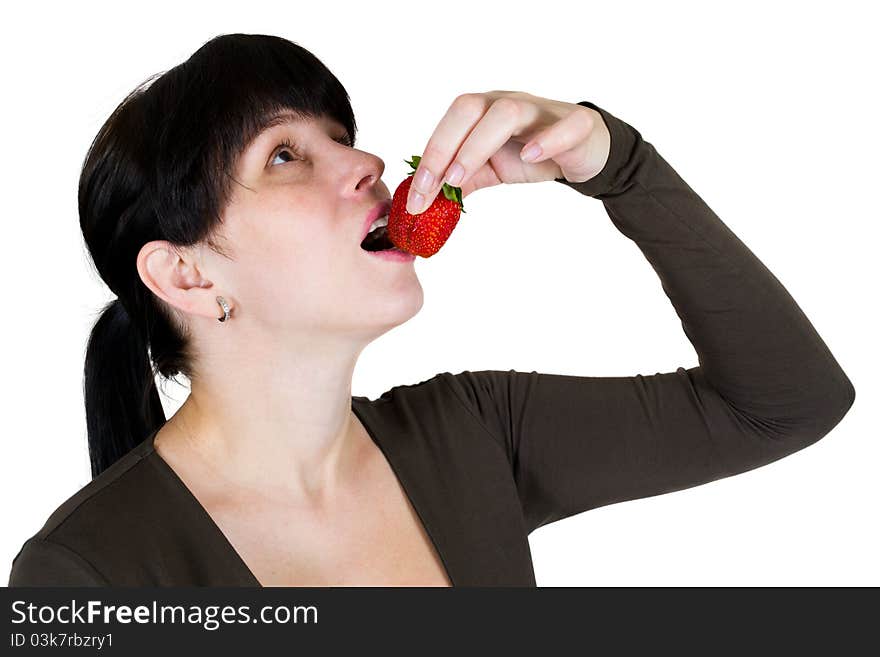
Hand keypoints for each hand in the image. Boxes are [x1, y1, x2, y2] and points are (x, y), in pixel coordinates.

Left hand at [405, 90, 610, 214]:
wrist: (585, 151)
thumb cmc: (534, 153)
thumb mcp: (490, 169)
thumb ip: (461, 181)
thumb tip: (425, 201)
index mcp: (485, 112)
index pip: (450, 124)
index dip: (430, 156)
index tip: (417, 194)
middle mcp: (508, 104)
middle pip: (470, 108)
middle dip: (444, 147)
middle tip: (434, 185)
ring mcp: (542, 112)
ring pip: (508, 112)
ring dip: (478, 144)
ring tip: (462, 178)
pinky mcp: (576, 125)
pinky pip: (564, 126)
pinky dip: (546, 140)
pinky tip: (529, 157)